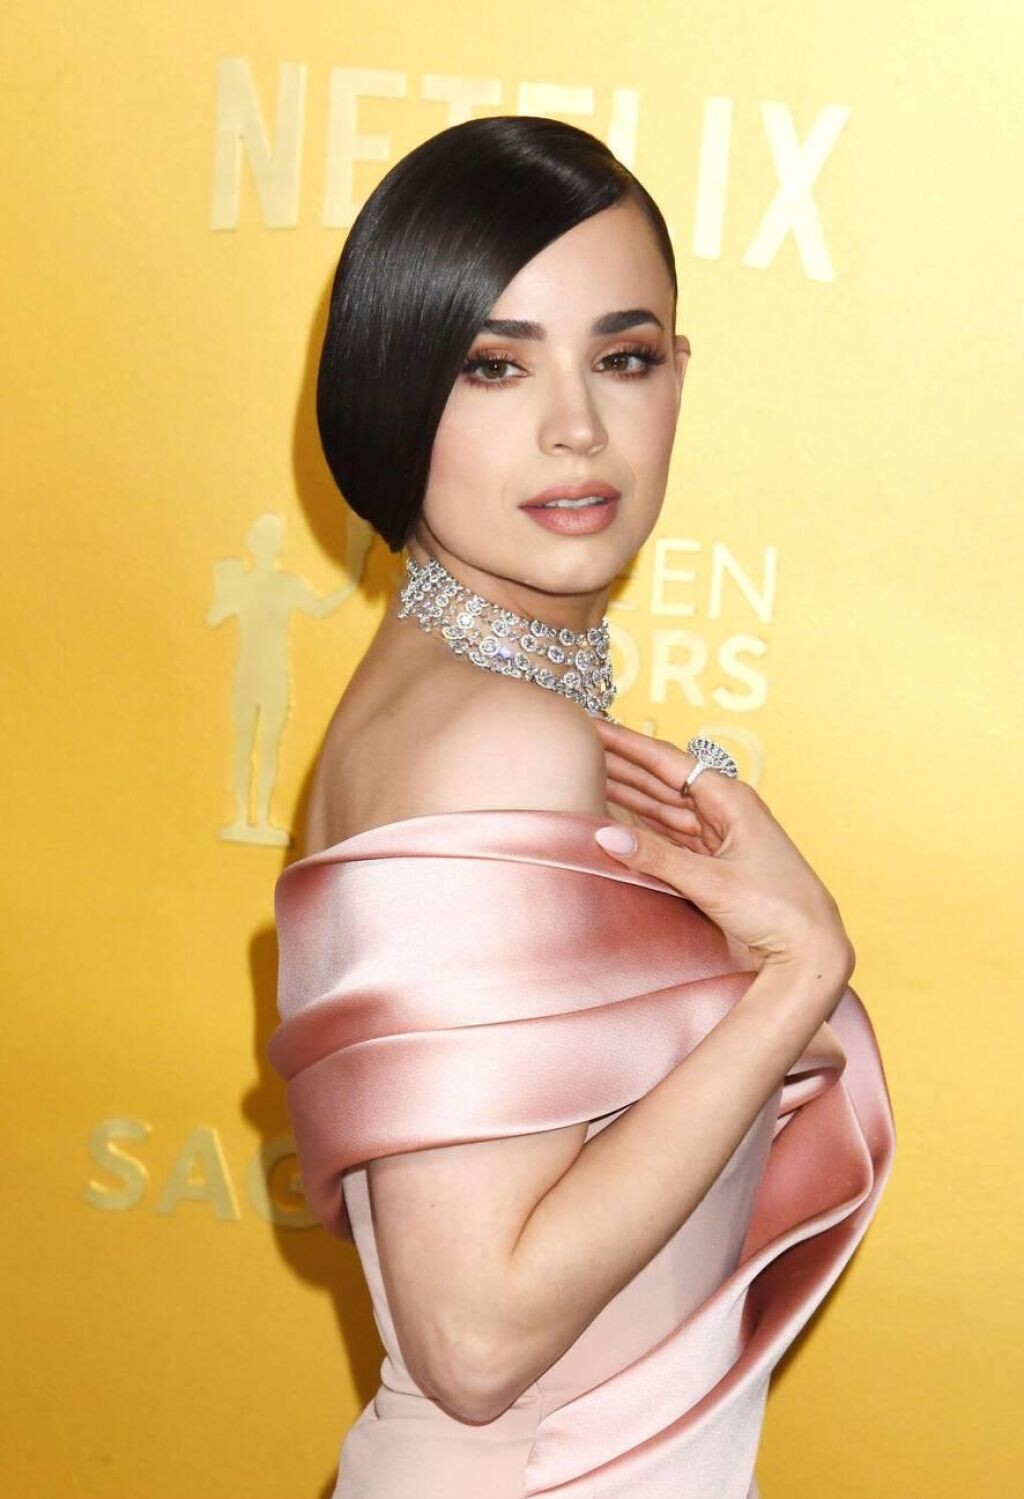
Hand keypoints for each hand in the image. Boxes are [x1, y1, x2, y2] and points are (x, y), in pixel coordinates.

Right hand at [592, 720, 854, 976]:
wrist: (811, 949)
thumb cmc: (778, 910)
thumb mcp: (712, 883)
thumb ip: (657, 858)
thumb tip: (605, 837)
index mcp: (731, 799)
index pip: (666, 762)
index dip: (626, 743)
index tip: (592, 727)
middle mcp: (725, 811)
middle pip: (662, 781)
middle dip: (620, 764)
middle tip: (578, 748)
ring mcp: (720, 836)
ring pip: (663, 808)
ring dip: (628, 794)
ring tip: (589, 776)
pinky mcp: (715, 862)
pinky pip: (670, 835)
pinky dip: (643, 828)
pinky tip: (618, 820)